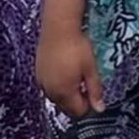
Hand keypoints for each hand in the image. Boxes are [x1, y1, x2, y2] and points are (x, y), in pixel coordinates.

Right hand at [36, 0, 105, 116]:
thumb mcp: (91, 68)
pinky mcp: (38, 72)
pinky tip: (63, 69)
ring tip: (75, 74)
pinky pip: (49, 86)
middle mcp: (50, 91)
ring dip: (66, 92)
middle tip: (85, 82)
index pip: (78, 111)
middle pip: (66, 107)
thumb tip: (100, 109)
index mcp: (64, 92)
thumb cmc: (77, 47)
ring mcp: (42, 82)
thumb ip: (95, 91)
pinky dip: (57, 83)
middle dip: (77, 100)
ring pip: (57, 97)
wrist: (58, 26)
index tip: (93, 90)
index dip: (88, 104)